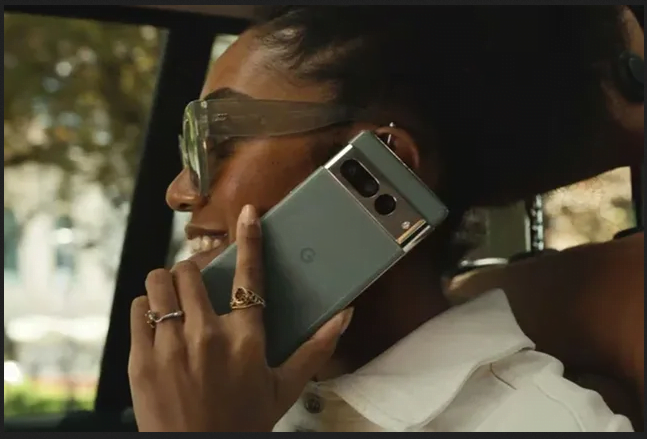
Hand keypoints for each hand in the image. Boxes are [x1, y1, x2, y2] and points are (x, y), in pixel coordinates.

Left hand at [128, 205, 353, 431]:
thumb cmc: (243, 422)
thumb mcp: (284, 388)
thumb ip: (315, 349)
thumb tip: (344, 317)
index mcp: (245, 339)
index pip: (249, 277)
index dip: (249, 240)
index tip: (249, 213)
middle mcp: (206, 335)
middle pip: (190, 271)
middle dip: (193, 270)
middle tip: (197, 283)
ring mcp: (170, 346)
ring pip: (159, 284)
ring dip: (167, 284)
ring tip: (174, 299)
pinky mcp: (141, 359)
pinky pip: (138, 309)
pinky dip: (147, 307)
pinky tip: (158, 322)